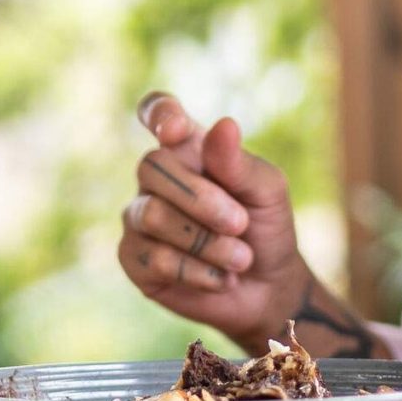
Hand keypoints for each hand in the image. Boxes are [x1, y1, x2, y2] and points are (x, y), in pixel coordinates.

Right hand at [118, 93, 312, 350]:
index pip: (158, 112)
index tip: (176, 129)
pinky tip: (220, 278)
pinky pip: (152, 258)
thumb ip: (240, 162)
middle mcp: (156, 178)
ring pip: (152, 215)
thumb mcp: (267, 191)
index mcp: (189, 148)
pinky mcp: (133, 258)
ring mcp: (140, 216)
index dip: (158, 113)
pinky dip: (196, 271)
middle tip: (240, 223)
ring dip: (205, 241)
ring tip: (240, 259)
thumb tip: (224, 125)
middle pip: (152, 165)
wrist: (268, 288)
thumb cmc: (266, 227)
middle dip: (201, 199)